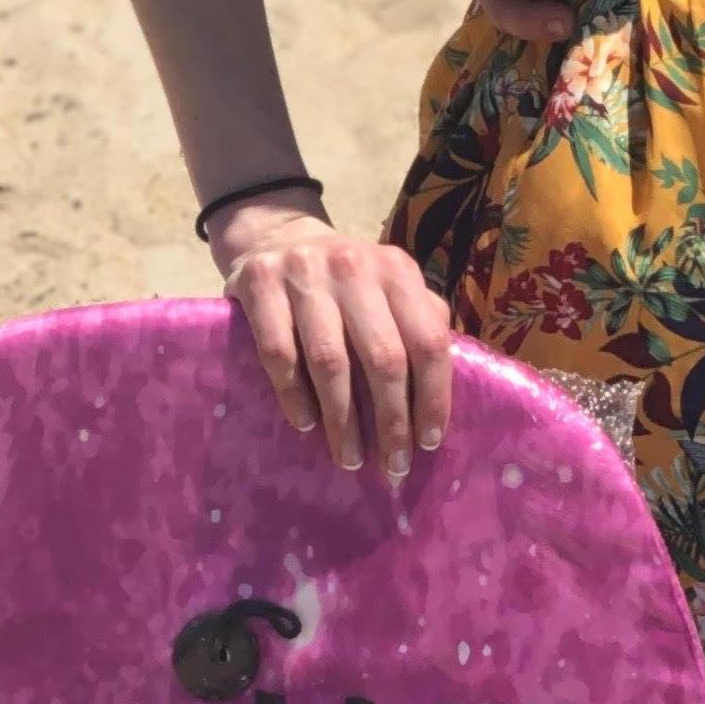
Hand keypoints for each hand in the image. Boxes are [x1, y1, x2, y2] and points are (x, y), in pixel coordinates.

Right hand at [209, 200, 452, 481]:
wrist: (275, 238)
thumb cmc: (344, 280)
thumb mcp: (388, 286)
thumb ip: (419, 320)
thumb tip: (446, 388)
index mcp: (397, 270)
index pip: (428, 340)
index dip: (433, 396)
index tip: (430, 442)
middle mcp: (355, 266)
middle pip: (384, 356)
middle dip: (391, 420)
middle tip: (391, 465)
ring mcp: (304, 272)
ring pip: (330, 361)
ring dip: (342, 420)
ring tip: (349, 458)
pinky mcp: (258, 284)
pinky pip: (280, 353)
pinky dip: (295, 396)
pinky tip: (307, 424)